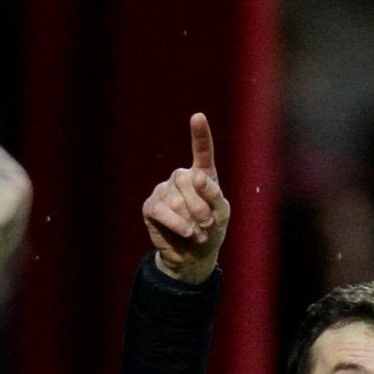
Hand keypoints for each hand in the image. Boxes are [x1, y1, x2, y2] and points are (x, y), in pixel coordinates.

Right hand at [142, 113, 229, 283]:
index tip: (198, 117)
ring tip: (198, 233)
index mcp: (203, 175)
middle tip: (208, 225)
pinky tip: (187, 232)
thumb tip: (196, 177)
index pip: (202, 152)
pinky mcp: (151, 207)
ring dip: (192, 221)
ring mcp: (164, 190)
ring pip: (177, 199)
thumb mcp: (222, 215)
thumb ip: (214, 195)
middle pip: (190, 181)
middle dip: (202, 206)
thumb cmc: (211, 232)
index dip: (200, 135)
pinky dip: (178, 224)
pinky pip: (163, 211)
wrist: (193, 257)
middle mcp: (181, 178)